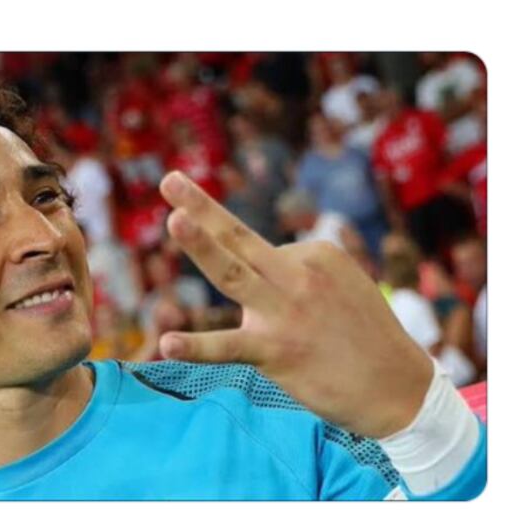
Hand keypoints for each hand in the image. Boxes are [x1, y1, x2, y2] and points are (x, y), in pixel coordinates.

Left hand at [157, 171, 432, 438]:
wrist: (399, 389)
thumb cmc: (363, 333)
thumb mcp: (341, 282)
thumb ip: (296, 270)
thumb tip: (256, 265)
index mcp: (316, 253)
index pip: (258, 251)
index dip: (259, 279)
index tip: (292, 305)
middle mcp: (298, 275)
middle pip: (240, 237)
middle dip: (201, 207)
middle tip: (169, 179)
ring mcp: (284, 312)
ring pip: (232, 274)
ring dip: (201, 245)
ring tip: (172, 220)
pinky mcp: (275, 352)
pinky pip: (228, 347)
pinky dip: (196, 346)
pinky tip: (167, 344)